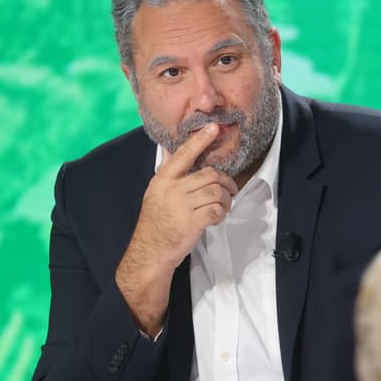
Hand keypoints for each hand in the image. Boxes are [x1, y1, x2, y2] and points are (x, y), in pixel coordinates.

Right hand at [116, 123, 238, 333]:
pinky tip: (217, 217)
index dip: (200, 140)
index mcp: (163, 180)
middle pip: (209, 174)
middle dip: (225, 181)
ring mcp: (182, 206)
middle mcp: (172, 189)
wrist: (150, 252)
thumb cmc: (156, 223)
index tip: (214, 128)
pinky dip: (222, 213)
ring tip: (223, 206)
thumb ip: (166, 172)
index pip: (183, 154)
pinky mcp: (192, 222)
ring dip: (226, 199)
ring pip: (216, 191)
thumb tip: (167, 149)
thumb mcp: (155, 193)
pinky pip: (217, 210)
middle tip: (230, 190)